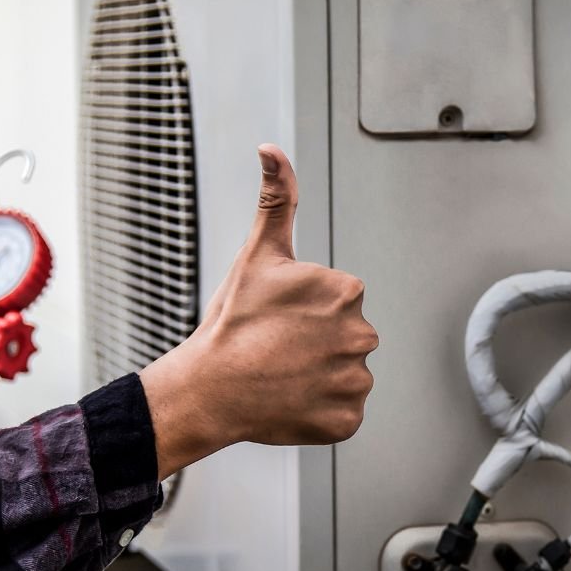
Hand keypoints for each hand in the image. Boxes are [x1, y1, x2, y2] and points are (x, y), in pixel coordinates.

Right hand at [141, 144, 378, 477]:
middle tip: (276, 349)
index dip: (304, 310)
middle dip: (316, 343)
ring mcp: (355, 382)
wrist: (207, 389)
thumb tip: (271, 149)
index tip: (277, 319)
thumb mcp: (257, 252)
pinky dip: (319, 410)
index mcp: (347, 291)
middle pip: (344, 337)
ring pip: (344, 374)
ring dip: (318, 376)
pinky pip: (341, 412)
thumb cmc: (231, 320)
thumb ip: (277, 198)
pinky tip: (289, 400)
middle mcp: (362, 335)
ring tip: (280, 375)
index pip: (338, 301)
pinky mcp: (348, 421)